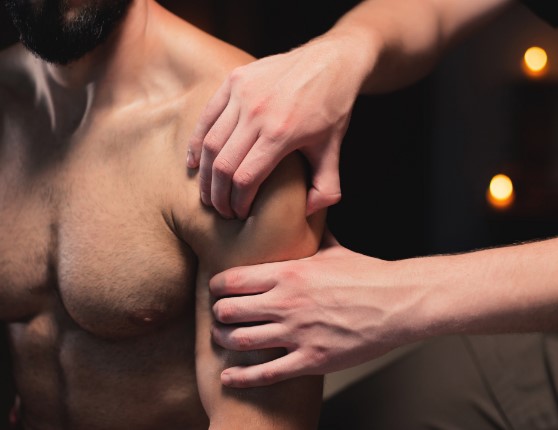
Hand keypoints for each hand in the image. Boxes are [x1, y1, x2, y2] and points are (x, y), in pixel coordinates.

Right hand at [187, 35, 365, 218]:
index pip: (245, 178)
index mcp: (282, 134)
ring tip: (208, 193)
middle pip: (223, 165)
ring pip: (210, 143)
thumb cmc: (332, 109)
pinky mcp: (235, 80)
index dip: (238, 202)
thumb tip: (307, 212)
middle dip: (218, 195)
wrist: (331, 61)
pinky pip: (207, 117)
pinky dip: (197, 143)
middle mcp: (258, 113)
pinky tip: (195, 163)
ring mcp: (243, 93)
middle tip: (220, 210)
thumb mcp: (334, 151)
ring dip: (205, 174)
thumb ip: (327, 188)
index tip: (239, 213)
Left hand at [209, 232, 418, 386]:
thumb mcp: (332, 250)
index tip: (216, 289)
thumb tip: (304, 217)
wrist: (397, 302)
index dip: (216, 286)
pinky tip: (228, 378)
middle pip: (229, 310)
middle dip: (218, 314)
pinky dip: (241, 378)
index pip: (232, 279)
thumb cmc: (367, 275)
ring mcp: (297, 333)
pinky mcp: (311, 359)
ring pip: (240, 341)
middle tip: (219, 315)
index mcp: (289, 274)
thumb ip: (310, 236)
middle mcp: (287, 303)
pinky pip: (266, 374)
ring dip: (224, 340)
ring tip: (222, 339)